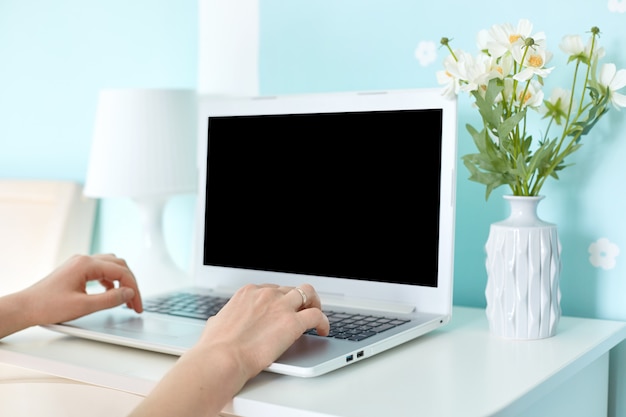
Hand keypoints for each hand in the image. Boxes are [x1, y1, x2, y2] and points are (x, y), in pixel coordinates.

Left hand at [21, 254, 142, 327]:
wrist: (25, 308)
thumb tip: (129, 293)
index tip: (137, 305)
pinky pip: (101, 270)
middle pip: (119, 265)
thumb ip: (110, 299)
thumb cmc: (47, 306)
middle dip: (131, 283)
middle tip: (135, 302)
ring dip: (122, 280)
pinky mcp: (76, 271)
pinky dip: (111, 281)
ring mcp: (79, 264)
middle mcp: (84, 260)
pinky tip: (111, 293)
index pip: (121, 272)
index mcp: (86, 264)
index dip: (133, 289)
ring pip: (111, 266)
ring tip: (126, 298)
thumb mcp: (83, 306)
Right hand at [128, 283, 328, 416]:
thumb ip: (222, 320)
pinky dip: (323, 321)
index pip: (272, 289)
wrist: (221, 358)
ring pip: (308, 293)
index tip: (283, 308)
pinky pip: (317, 315)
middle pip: (291, 289)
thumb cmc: (215, 347)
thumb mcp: (216, 324)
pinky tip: (322, 330)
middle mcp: (266, 294)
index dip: (280, 299)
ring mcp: (281, 306)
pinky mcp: (293, 322)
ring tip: (316, 317)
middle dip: (298, 300)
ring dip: (314, 303)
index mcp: (247, 293)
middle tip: (302, 311)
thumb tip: (216, 323)